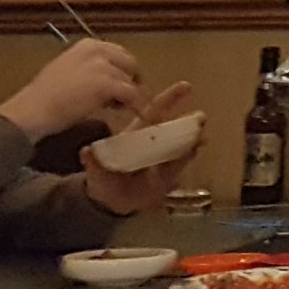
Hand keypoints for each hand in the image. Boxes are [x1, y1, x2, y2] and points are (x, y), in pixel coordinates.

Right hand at [0, 37, 143, 142]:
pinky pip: (131, 94)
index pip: (118, 53)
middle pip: (129, 64)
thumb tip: (109, 74)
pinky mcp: (107, 84)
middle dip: (127, 80)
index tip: (118, 83)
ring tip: (111, 106)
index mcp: (88, 45)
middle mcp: (98, 50)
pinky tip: (118, 111)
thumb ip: (90, 66)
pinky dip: (130, 104)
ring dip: (125, 94)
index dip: (121, 70)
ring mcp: (103, 66)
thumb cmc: (45, 95)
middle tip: (120, 97)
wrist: (34, 109)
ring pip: (130, 80)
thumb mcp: (68, 67)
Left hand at [80, 81, 197, 215]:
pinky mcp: (168, 176)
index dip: (170, 99)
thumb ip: (93, 161)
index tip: (186, 86)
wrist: (109, 203)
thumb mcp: (96, 170)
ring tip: (203, 134)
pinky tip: (197, 150)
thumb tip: (85, 151)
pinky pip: (180, 164)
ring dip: (192, 138)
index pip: (155, 112)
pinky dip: (189, 156)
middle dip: (188, 120)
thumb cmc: (103, 179)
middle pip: (173, 127)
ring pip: (181, 145)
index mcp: (137, 135)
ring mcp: (162, 159)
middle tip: (201, 115)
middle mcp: (153, 144)